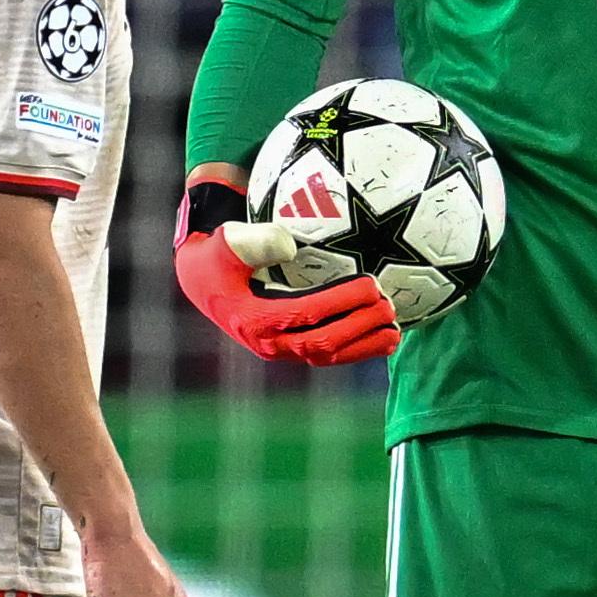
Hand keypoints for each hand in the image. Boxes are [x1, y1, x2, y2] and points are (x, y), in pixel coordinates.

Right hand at [175, 213, 400, 365]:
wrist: (202, 280)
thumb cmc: (216, 255)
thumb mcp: (225, 243)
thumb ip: (252, 241)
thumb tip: (290, 244)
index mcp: (254, 320)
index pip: (305, 315)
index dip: (340, 303)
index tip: (370, 285)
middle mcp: (268, 343)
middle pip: (322, 343)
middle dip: (359, 328)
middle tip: (389, 308)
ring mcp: (280, 349)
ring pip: (327, 356)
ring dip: (363, 347)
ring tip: (395, 334)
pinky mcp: (289, 348)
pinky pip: (326, 354)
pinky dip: (355, 349)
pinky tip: (381, 339)